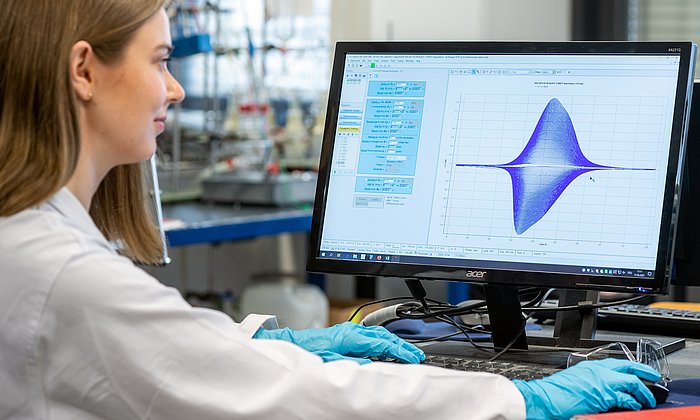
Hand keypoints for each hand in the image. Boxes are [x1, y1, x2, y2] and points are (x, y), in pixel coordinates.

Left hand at [253, 322, 424, 364]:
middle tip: (416, 356)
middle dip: (401, 345)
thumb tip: (374, 364)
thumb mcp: (334, 363)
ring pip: (378, 335)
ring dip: (393, 344)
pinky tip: (387, 351)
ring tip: (406, 354)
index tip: (413, 356)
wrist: (295, 345)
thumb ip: (355, 363)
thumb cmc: (311, 353)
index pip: (383, 343)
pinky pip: (371, 337)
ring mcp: (351, 331)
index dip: (400, 350)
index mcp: (351, 336)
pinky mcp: (348, 334)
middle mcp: (353, 331)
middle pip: (384, 336)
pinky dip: (383, 343)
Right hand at [513, 358, 660, 419]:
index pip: (616, 363)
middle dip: (645, 372)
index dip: (631, 368)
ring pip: (632, 382)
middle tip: (654, 378)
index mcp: (588, 366)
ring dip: (644, 392)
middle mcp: (597, 371)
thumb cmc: (552, 393)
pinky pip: (626, 397)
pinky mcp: (604, 395)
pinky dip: (634, 402)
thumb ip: (589, 383)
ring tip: (648, 399)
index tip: (638, 372)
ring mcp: (601, 382)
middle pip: (628, 368)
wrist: (542, 399)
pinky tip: (635, 407)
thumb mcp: (573, 382)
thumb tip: (600, 391)